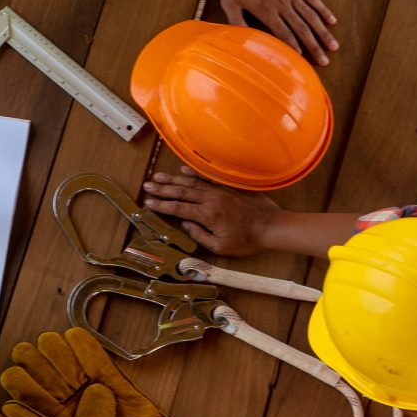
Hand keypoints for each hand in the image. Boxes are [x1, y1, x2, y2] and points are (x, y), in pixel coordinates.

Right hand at [141, 166, 278, 255]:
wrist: (270, 226)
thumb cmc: (246, 240)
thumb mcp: (220, 247)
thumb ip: (199, 235)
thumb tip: (185, 225)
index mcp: (206, 215)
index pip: (178, 209)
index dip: (162, 205)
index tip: (148, 203)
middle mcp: (210, 199)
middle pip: (181, 192)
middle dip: (162, 189)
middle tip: (146, 186)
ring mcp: (219, 191)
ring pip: (191, 183)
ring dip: (173, 179)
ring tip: (157, 176)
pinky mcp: (227, 187)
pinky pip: (206, 178)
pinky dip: (193, 173)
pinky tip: (182, 170)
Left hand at [216, 0, 337, 63]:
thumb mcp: (229, 2)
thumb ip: (236, 22)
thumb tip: (240, 40)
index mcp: (267, 11)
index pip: (284, 34)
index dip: (294, 47)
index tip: (304, 60)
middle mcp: (283, 5)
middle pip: (302, 29)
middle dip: (314, 47)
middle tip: (325, 62)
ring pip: (311, 16)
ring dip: (323, 32)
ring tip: (333, 46)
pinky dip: (323, 10)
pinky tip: (332, 21)